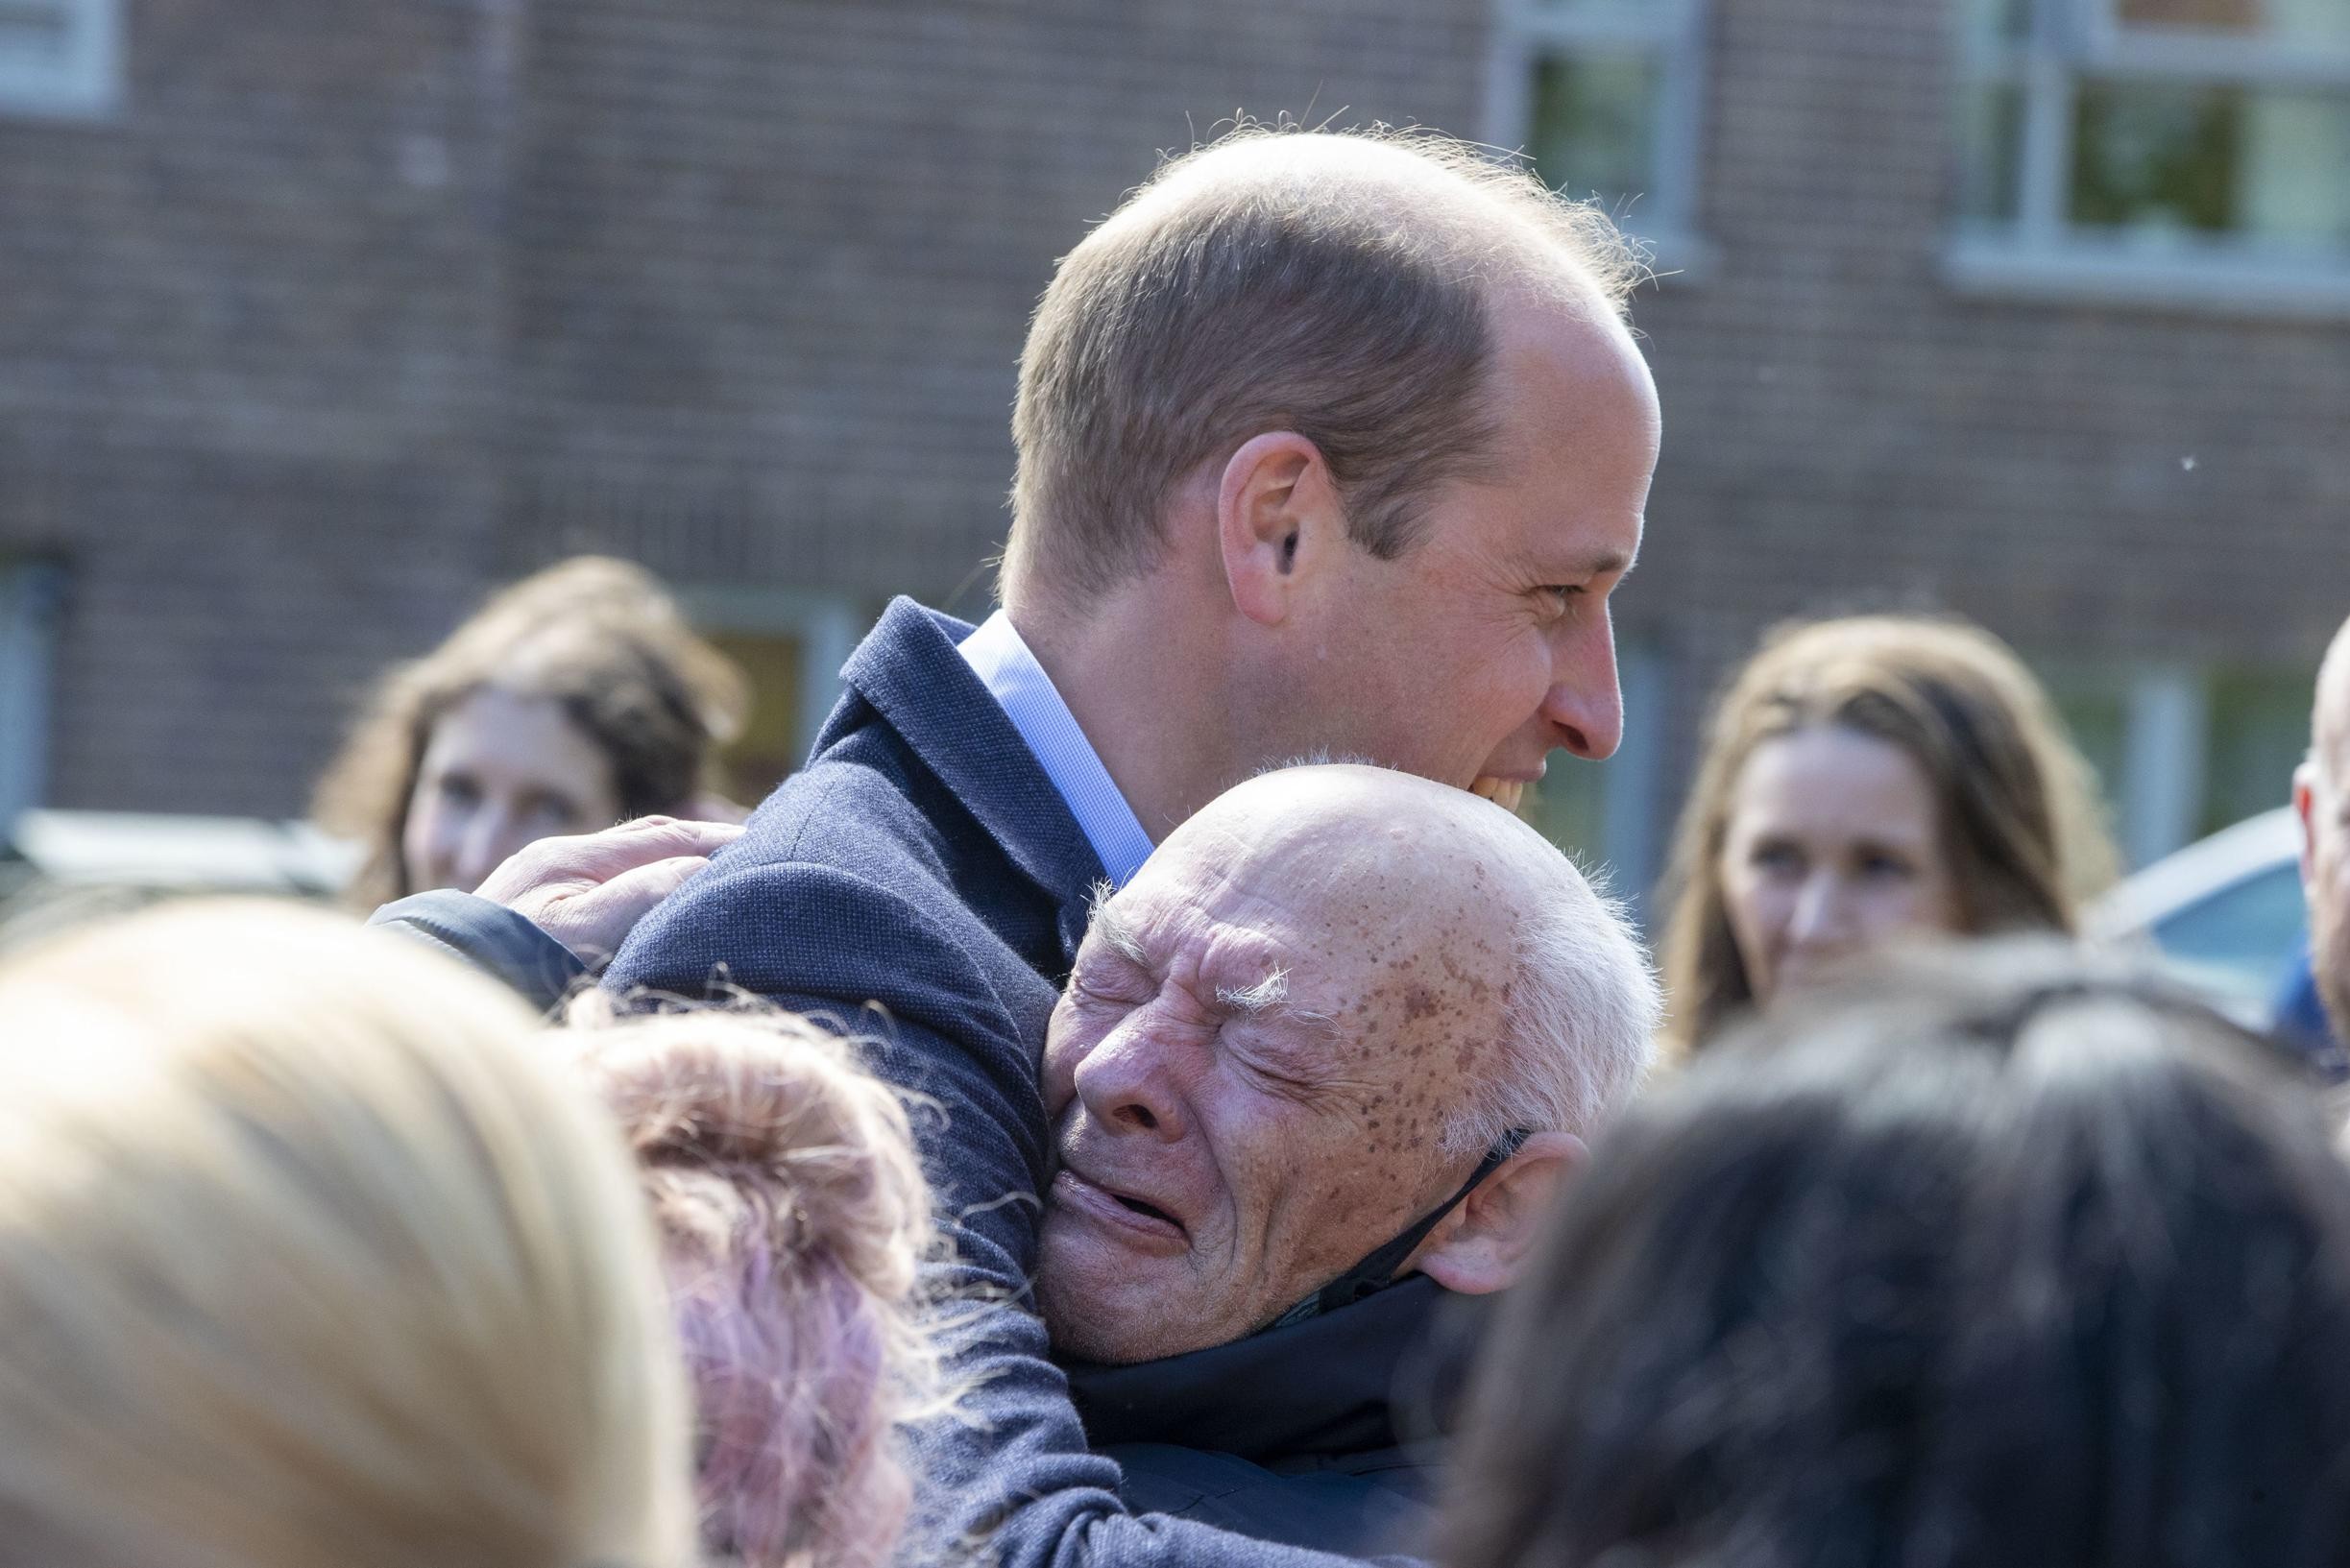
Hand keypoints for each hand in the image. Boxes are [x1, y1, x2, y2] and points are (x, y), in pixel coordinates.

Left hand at [472, 815, 745, 970]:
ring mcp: (545, 890)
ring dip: (677, 863)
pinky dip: (651, 888)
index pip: (662, 835)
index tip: (766, 845)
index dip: (717, 840)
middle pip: (646, 840)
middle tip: (757, 851)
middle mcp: (556, 863)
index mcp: (567, 857)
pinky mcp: (539, 920)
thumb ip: (638, 894)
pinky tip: (667, 908)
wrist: (436, 1002)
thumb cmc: (502, 970)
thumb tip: (699, 867)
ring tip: (722, 873)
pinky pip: (612, 890)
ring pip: (629, 865)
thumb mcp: (576, 931)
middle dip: (702, 843)